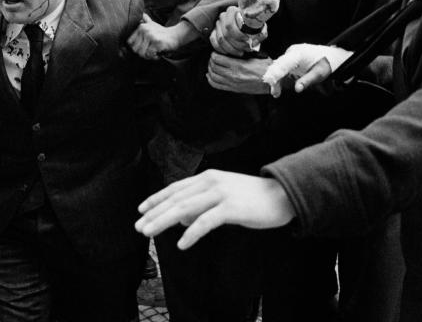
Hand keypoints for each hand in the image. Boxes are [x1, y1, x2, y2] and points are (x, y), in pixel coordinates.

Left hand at [127, 14, 190, 58]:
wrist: (176, 35)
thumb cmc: (162, 32)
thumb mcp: (152, 24)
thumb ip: (145, 20)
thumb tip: (141, 14)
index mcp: (141, 26)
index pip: (129, 42)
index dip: (136, 47)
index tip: (144, 47)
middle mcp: (144, 30)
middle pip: (135, 49)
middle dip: (142, 54)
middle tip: (150, 52)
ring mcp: (150, 35)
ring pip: (142, 53)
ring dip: (148, 56)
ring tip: (154, 52)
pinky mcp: (157, 42)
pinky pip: (150, 54)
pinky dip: (154, 57)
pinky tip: (158, 53)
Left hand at [135, 169, 293, 249]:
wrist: (282, 195)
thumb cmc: (252, 198)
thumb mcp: (223, 196)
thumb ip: (201, 204)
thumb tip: (179, 218)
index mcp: (207, 177)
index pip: (175, 188)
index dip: (156, 198)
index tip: (141, 209)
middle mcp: (211, 182)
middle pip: (176, 199)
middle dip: (154, 213)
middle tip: (139, 227)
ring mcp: (221, 194)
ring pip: (185, 208)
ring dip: (164, 221)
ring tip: (150, 233)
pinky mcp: (231, 208)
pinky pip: (206, 222)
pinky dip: (191, 233)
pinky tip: (182, 243)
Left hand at [206, 53, 271, 94]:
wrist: (271, 81)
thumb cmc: (266, 68)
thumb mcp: (255, 56)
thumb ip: (242, 54)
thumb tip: (232, 49)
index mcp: (238, 65)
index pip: (218, 59)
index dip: (214, 54)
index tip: (215, 52)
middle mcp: (233, 75)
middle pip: (213, 67)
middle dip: (211, 61)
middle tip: (213, 58)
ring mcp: (232, 83)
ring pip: (213, 76)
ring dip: (210, 69)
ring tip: (212, 65)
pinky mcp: (233, 89)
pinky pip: (217, 85)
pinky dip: (211, 80)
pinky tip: (210, 76)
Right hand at [209, 6, 266, 55]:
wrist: (246, 24)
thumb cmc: (252, 25)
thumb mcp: (259, 27)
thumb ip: (260, 33)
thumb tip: (256, 39)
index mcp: (232, 11)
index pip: (230, 25)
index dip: (238, 35)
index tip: (247, 40)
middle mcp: (223, 16)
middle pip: (226, 34)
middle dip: (237, 44)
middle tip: (246, 48)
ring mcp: (217, 24)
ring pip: (220, 39)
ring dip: (231, 49)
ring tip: (241, 52)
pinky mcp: (214, 31)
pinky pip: (213, 41)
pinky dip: (221, 49)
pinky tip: (230, 52)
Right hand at [263, 44, 352, 96]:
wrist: (332, 56)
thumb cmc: (327, 63)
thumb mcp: (319, 74)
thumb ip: (307, 81)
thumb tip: (297, 89)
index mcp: (298, 54)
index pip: (283, 64)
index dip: (275, 73)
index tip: (270, 82)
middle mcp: (292, 52)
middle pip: (278, 66)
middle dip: (274, 79)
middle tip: (275, 93)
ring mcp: (291, 54)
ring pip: (279, 67)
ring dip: (276, 80)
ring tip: (276, 93)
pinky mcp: (291, 58)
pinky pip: (282, 67)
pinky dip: (280, 77)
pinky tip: (278, 86)